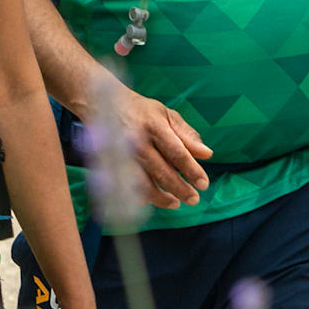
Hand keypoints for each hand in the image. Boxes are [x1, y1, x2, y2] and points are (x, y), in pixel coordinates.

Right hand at [95, 74, 211, 208]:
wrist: (101, 104)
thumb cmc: (141, 111)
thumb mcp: (166, 115)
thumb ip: (187, 135)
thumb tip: (207, 154)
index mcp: (155, 127)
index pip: (177, 153)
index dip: (192, 171)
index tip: (204, 185)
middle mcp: (138, 142)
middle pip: (162, 172)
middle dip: (180, 189)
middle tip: (194, 200)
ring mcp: (122, 155)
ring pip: (143, 183)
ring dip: (161, 198)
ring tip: (176, 203)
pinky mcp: (110, 164)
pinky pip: (126, 185)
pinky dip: (140, 196)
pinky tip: (153, 200)